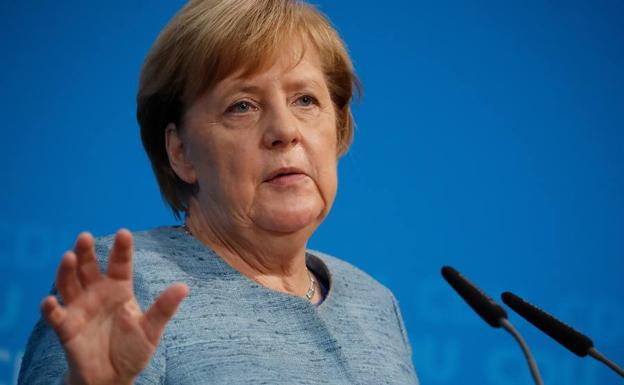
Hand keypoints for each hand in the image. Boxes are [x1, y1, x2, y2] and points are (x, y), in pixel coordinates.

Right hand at [40, 229, 188, 384]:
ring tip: (68, 257)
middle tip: (85, 236)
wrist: (113, 378)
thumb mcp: (152, 329)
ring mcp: (80, 309)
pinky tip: (49, 301)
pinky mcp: (66, 328)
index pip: (120, 264)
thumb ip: (164, 308)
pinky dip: (50, 309)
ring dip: (66, 271)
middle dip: (86, 252)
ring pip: (68, 284)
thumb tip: (184, 287)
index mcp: (120, 289)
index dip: (121, 249)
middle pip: (89, 268)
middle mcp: (97, 293)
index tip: (124, 233)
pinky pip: (55, 316)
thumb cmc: (132, 349)